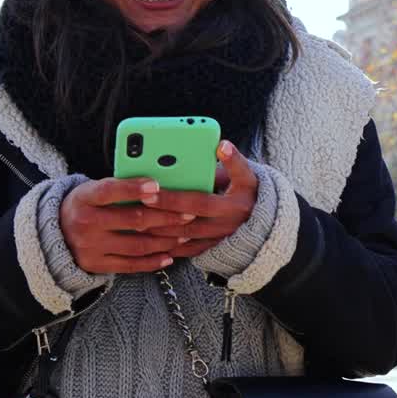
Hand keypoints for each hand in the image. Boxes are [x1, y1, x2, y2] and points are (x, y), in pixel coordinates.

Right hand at [60, 177, 195, 273]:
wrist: (55, 233)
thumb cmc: (86, 205)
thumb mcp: (93, 189)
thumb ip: (120, 187)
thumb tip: (157, 185)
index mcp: (85, 198)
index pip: (110, 191)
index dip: (134, 189)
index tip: (157, 186)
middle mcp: (86, 223)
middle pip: (131, 220)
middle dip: (164, 217)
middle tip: (188, 214)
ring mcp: (90, 247)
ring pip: (136, 245)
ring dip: (165, 240)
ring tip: (185, 234)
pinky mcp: (96, 265)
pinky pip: (130, 265)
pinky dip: (152, 261)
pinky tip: (170, 255)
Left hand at [143, 140, 258, 257]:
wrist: (261, 218)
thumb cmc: (247, 190)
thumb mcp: (247, 174)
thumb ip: (233, 161)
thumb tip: (221, 146)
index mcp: (233, 206)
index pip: (199, 203)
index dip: (175, 199)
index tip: (152, 190)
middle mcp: (224, 226)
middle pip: (186, 223)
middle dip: (159, 215)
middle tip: (136, 206)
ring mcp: (216, 240)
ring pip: (182, 239)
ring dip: (158, 232)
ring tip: (135, 221)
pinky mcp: (210, 248)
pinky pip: (185, 251)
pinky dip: (167, 246)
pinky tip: (148, 240)